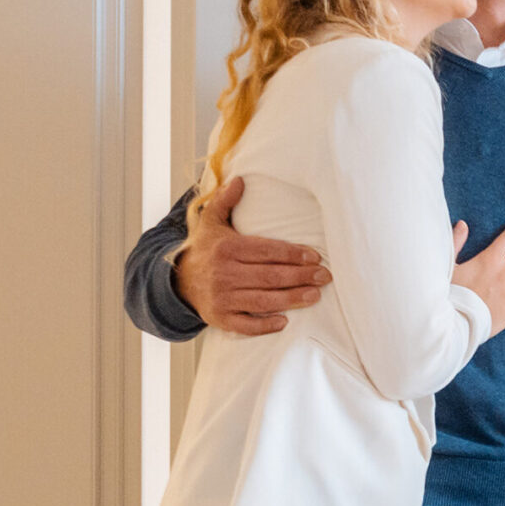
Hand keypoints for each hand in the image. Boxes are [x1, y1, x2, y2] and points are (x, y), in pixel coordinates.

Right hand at [176, 175, 330, 337]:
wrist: (179, 281)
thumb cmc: (205, 249)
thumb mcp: (211, 222)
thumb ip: (225, 201)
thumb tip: (240, 180)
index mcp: (227, 248)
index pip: (267, 250)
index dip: (293, 254)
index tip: (316, 256)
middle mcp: (224, 273)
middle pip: (270, 276)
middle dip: (301, 277)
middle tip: (325, 277)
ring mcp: (222, 298)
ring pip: (263, 300)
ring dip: (291, 299)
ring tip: (315, 295)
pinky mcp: (220, 318)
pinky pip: (245, 325)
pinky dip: (264, 326)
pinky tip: (284, 321)